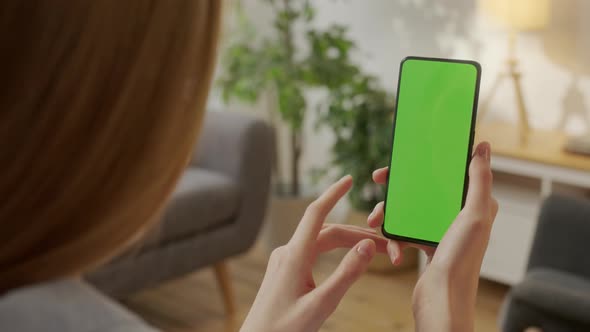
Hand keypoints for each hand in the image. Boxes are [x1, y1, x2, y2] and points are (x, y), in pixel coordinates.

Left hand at [241, 175, 390, 331]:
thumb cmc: (284, 329)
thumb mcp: (322, 305)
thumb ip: (346, 275)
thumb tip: (367, 247)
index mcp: (293, 256)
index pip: (316, 214)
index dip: (333, 194)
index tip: (349, 180)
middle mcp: (287, 253)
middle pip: (326, 231)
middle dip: (356, 233)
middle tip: (385, 243)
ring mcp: (284, 261)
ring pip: (319, 242)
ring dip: (346, 242)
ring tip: (373, 250)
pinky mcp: (284, 270)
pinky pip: (312, 252)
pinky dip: (332, 251)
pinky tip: (345, 256)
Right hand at [368, 141, 497, 331]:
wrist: (442, 300)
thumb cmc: (461, 261)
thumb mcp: (474, 216)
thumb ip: (479, 180)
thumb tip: (482, 148)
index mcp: (473, 204)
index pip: (450, 172)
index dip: (429, 160)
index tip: (407, 156)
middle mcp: (457, 215)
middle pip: (423, 188)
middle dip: (399, 186)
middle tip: (378, 178)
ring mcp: (439, 229)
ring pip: (409, 210)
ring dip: (389, 214)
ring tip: (374, 220)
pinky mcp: (425, 244)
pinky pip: (405, 233)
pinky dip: (395, 240)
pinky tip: (393, 251)